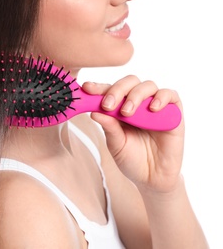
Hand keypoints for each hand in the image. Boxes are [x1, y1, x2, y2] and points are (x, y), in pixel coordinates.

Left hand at [82, 75, 184, 192]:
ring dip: (135, 96)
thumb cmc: (131, 159)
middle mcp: (138, 103)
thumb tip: (94, 111)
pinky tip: (152, 108)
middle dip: (116, 90)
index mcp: (120, 107)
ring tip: (127, 112)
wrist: (152, 178)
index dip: (99, 87)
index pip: (110, 90)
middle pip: (129, 82)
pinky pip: (171, 95)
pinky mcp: (173, 113)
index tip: (87, 88)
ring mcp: (156, 106)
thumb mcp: (116, 144)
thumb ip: (109, 127)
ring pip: (147, 86)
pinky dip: (161, 98)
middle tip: (108, 105)